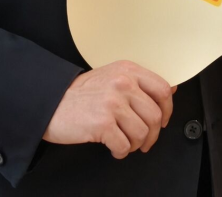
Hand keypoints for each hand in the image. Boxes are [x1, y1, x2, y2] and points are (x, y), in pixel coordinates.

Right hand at [43, 60, 176, 158]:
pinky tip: (114, 147)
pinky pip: (124, 145)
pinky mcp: (102, 123)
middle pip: (155, 115)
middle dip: (152, 134)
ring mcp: (113, 103)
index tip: (162, 120)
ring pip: (142, 132)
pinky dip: (121, 151)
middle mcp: (123, 83)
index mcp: (128, 70)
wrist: (51, 102)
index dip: (167, 110)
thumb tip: (171, 90)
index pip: (162, 89)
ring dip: (135, 144)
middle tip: (145, 142)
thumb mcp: (112, 76)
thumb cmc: (80, 93)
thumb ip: (139, 82)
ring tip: (125, 144)